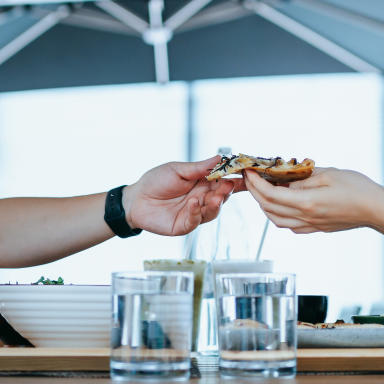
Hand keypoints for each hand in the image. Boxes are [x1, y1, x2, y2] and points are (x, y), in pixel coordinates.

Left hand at [124, 156, 238, 235]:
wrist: (136, 199)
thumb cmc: (156, 181)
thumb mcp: (178, 170)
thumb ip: (199, 168)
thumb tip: (220, 158)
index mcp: (203, 183)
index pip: (224, 181)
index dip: (236, 179)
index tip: (247, 174)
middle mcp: (202, 199)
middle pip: (222, 197)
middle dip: (227, 191)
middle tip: (228, 185)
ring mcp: (195, 213)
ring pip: (213, 211)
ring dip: (216, 204)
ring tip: (214, 196)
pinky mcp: (184, 225)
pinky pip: (195, 220)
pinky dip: (196, 212)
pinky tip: (193, 203)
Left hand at [243, 167, 383, 233]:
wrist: (378, 210)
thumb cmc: (358, 189)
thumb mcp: (328, 174)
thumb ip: (303, 177)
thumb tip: (283, 177)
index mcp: (306, 202)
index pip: (270, 195)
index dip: (255, 183)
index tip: (248, 171)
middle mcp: (305, 217)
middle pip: (268, 208)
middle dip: (255, 193)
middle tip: (251, 178)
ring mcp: (311, 226)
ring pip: (276, 220)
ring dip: (265, 205)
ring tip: (264, 189)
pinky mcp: (317, 229)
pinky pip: (290, 225)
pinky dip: (279, 214)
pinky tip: (283, 203)